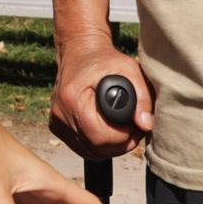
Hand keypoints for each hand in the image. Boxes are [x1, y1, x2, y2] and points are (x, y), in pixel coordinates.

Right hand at [48, 37, 153, 160]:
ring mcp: (56, 122)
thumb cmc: (104, 59)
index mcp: (72, 98)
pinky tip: (106, 127)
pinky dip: (98, 143)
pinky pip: (82, 147)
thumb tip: (146, 124)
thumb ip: (142, 97)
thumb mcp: (129, 69)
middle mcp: (60, 113)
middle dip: (120, 143)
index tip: (134, 124)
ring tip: (121, 125)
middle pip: (95, 148)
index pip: (99, 136)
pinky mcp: (57, 126)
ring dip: (110, 145)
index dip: (123, 136)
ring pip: (90, 151)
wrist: (79, 52)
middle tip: (132, 126)